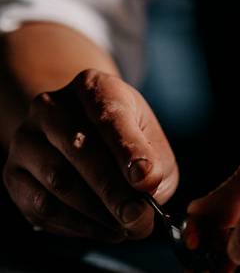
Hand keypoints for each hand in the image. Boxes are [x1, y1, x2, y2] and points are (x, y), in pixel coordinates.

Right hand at [3, 69, 177, 241]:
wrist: (81, 131)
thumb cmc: (124, 134)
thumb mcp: (149, 137)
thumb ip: (153, 160)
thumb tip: (146, 184)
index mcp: (92, 86)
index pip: (109, 115)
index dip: (128, 150)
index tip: (144, 178)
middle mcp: (52, 106)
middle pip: (80, 149)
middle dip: (113, 190)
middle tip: (136, 215)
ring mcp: (26, 138)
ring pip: (59, 181)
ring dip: (96, 211)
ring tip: (124, 224)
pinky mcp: (12, 172)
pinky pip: (42, 206)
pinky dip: (75, 224)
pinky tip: (100, 227)